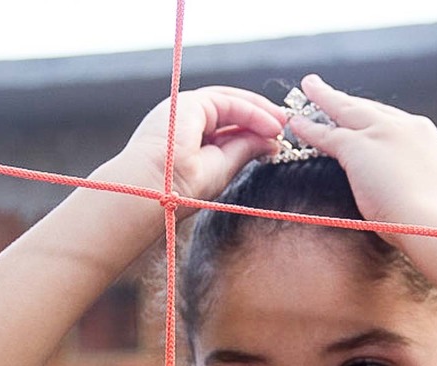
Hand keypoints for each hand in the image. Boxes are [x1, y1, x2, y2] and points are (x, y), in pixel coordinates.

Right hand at [105, 86, 285, 202]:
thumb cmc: (179, 190)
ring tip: (281, 125)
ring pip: (230, 102)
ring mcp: (184, 108)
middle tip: (284, 126)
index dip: (251, 128)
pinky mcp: (189, 103)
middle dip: (259, 116)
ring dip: (260, 112)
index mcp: (185, 135)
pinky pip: (228, 102)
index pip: (224, 124)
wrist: (153, 192)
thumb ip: (244, 150)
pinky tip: (271, 125)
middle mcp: (183, 118)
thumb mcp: (222, 168)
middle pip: (228, 109)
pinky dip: (252, 112)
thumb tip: (271, 141)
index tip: (275, 139)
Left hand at [288, 74, 436, 236]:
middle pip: (369, 108)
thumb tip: (403, 190)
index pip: (392, 119)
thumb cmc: (435, 223)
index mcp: (425, 136)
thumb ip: (413, 179)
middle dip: (347, 100)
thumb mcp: (430, 190)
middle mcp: (404, 126)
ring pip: (345, 110)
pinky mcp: (359, 147)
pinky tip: (295, 124)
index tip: (362, 114)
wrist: (434, 224)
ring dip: (324, 99)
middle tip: (328, 91)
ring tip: (308, 88)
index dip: (373, 116)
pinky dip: (309, 128)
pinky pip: (327, 134)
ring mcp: (381, 133)